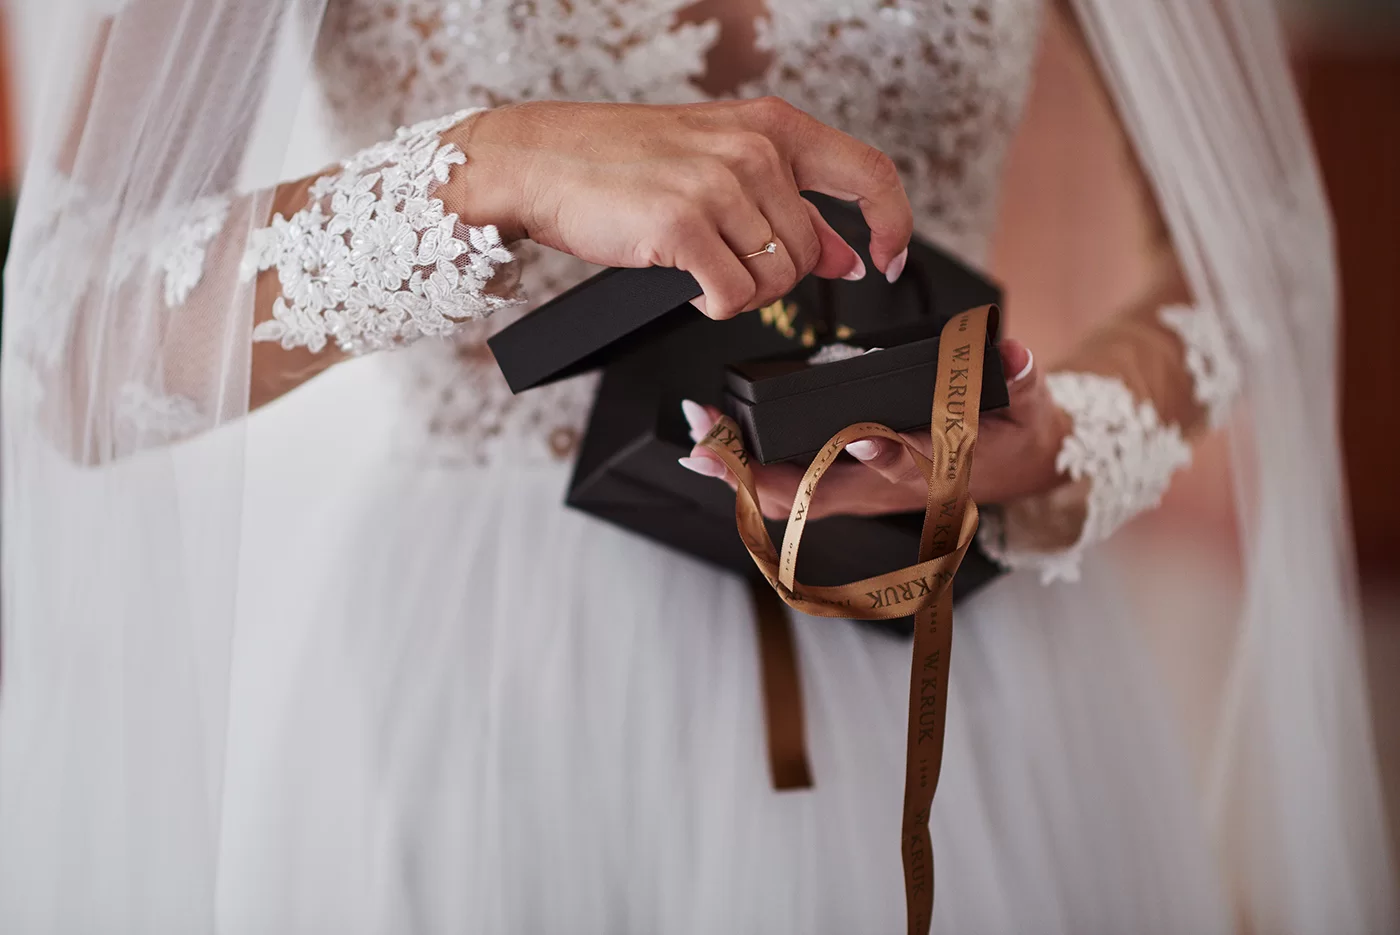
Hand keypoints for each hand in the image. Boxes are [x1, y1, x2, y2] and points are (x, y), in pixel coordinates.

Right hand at [447, 99, 913, 319]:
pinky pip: (734, 297)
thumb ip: (790, 207)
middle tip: (727, 265)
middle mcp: (753, 149)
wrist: (540, 160)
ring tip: (699, 268)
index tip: (888, 259)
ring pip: (775, 280)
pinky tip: (688, 286)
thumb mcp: (718, 168)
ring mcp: (719, 184)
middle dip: (774, 276)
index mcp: (771, 126)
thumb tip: (847, 255)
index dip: (892, 223)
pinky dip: (713, 304)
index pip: (868, 173)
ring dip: (740, 290)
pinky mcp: (682, 225)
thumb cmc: (622, 163)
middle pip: (809, 251)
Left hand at [677, 340, 1069, 518]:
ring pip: (795, 499)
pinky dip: (747, 475)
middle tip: (718, 447)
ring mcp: (863, 494)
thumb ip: (1020, 379)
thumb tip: (1013, 355)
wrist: (1017, 470)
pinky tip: (712, 452)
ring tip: (700, 445)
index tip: (862, 437)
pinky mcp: (846, 490)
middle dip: (766, 474)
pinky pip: (790, 493)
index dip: (885, 452)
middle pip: (822, 494)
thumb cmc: (1011, 432)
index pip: (909, 461)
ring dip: (743, 476)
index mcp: (939, 465)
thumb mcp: (1029, 403)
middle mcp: (889, 488)